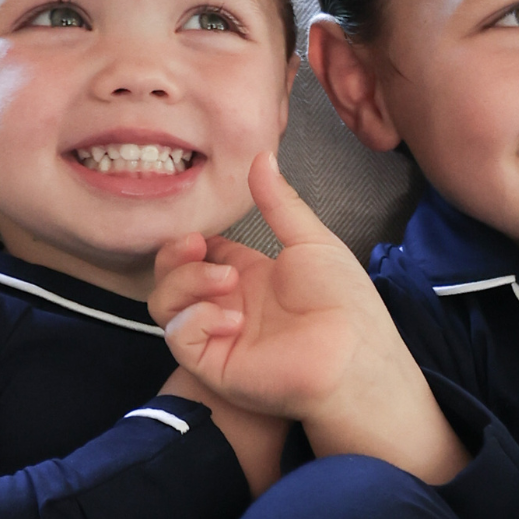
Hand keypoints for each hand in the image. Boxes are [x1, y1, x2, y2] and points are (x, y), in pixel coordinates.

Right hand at [149, 153, 467, 483]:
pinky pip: (179, 336)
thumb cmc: (344, 301)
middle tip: (196, 246)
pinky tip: (233, 319)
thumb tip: (261, 155)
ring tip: (226, 280)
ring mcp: (217, 335)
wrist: (353, 353)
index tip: (201, 233)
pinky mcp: (213, 363)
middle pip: (171, 276)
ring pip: (165, 303)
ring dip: (185, 282)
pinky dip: (197, 319)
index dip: (191, 240)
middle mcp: (227, 305)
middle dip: (173, 256)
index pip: (199, 254)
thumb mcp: (311, 241)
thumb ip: (279, 202)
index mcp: (249, 277)